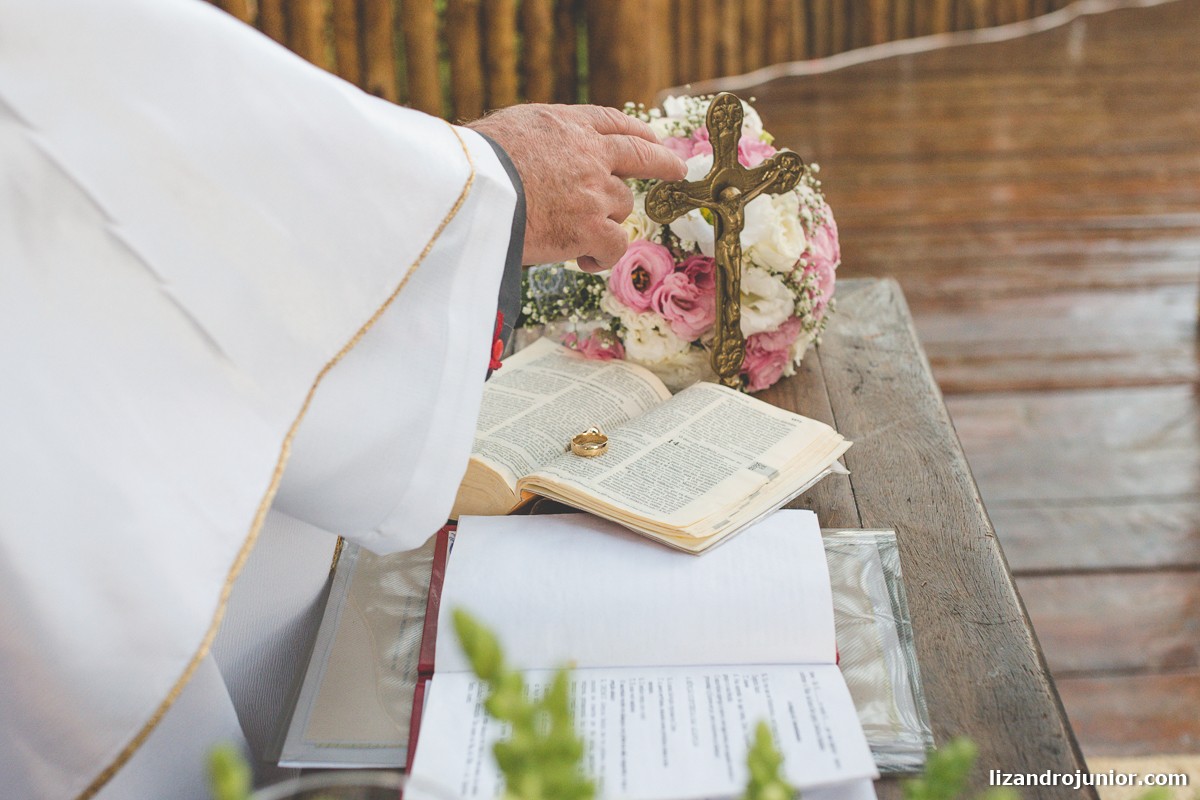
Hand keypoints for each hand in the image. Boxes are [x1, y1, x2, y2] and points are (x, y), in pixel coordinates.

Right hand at [467, 104, 686, 271]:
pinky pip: (615, 246)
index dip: (638, 133)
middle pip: (640, 157)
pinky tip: (583, 261)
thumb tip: (544, 158)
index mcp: (566, 124)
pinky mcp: (589, 228)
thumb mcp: (509, 130)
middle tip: (677, 170)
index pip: (613, 122)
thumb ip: (540, 140)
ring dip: (606, 223)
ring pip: (623, 208)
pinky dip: (602, 257)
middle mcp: (589, 153)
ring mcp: (594, 191)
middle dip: (663, 164)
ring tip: (576, 238)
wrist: (469, 190)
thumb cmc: (474, 165)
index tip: (653, 140)